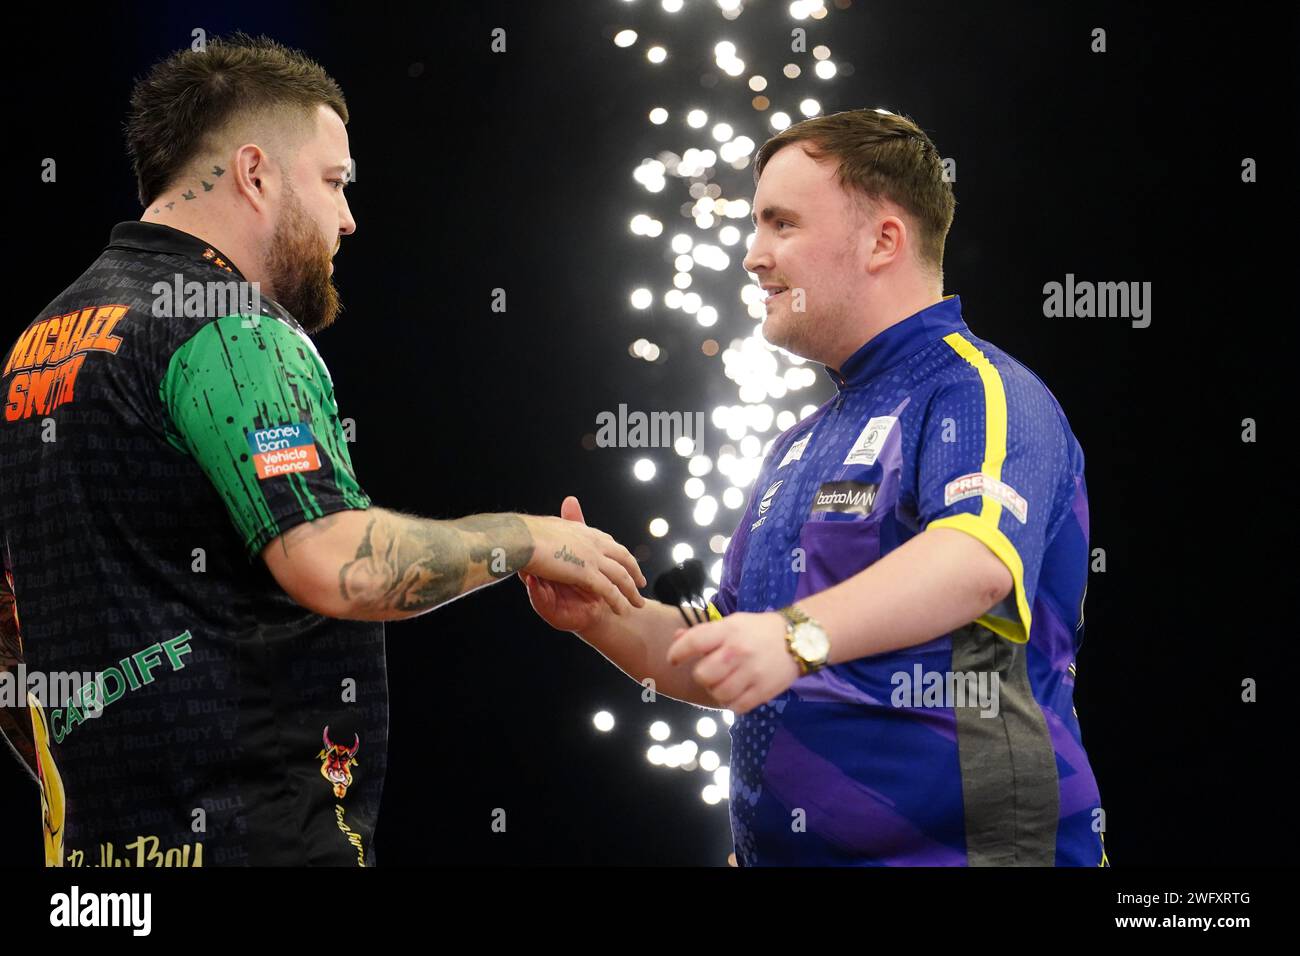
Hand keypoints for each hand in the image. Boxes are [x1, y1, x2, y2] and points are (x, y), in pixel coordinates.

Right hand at [521, 496, 644, 621]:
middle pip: (622, 558)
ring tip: (639, 602)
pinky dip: (618, 600)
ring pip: (620, 576)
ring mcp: (592, 558)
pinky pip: (608, 589)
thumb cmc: (527, 532)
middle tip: (642, 582)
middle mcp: (593, 542)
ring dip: (631, 590)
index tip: (626, 561)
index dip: (618, 554)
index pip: (607, 542)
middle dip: (633, 571)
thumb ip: (560, 528)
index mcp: (584, 531)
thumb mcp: (548, 527)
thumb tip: (562, 520)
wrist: (521, 537)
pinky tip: (623, 610)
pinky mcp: (586, 573)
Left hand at [665, 611, 798, 713]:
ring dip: (717, 691)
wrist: (798, 639)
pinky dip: (732, 703)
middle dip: (702, 676)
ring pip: (718, 694)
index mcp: (728, 631)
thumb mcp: (731, 624)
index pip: (694, 642)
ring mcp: (751, 673)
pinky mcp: (763, 691)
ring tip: (725, 683)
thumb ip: (704, 633)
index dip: (677, 653)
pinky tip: (737, 692)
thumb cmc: (758, 630)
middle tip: (710, 672)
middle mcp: (737, 652)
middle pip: (703, 675)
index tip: (674, 660)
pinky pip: (736, 707)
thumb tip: (677, 639)